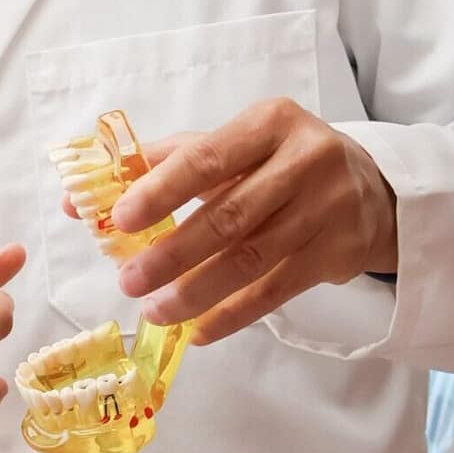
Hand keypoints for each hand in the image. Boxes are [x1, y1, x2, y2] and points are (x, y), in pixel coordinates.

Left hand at [106, 99, 397, 343]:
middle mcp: (305, 161)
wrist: (370, 189)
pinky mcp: (337, 253)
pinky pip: (275, 291)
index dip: (161, 190)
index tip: (119, 219)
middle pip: (229, 216)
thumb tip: (83, 201)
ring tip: (154, 310)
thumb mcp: (234, 146)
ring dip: (195, 292)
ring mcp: (326, 209)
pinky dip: (232, 315)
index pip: (208, 157)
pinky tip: (197, 330)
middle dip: (172, 253)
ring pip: (251, 260)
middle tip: (129, 280)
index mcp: (270, 122)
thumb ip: (162, 164)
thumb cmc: (280, 163)